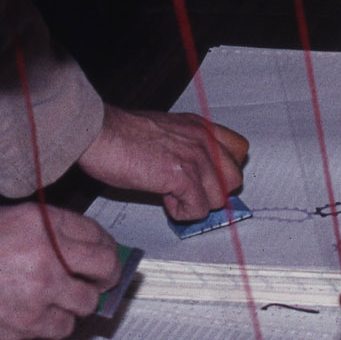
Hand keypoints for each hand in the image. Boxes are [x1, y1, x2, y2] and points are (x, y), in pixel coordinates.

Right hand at [0, 204, 120, 339]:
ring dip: (79, 303)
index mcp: (43, 223)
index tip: (107, 255)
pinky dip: (58, 324)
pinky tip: (45, 316)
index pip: (97, 234)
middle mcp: (47, 254)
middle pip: (105, 268)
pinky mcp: (27, 322)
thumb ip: (47, 228)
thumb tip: (79, 245)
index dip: (107, 247)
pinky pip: (63, 328)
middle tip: (102, 281)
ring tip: (65, 300)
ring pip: (86, 303)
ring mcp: (39, 290)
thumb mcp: (7, 218)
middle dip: (107, 276)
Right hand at [77, 106, 247, 221]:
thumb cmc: (122, 133)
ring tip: (172, 195)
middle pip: (234, 178)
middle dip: (213, 191)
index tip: (207, 179)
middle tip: (189, 192)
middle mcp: (203, 140)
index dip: (224, 170)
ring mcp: (195, 157)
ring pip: (219, 198)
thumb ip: (185, 147)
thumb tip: (194, 171)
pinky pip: (198, 209)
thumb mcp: (165, 131)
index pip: (239, 150)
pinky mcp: (182, 176)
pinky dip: (181, 212)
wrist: (101, 133)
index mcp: (200, 127)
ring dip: (196, 203)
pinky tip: (165, 199)